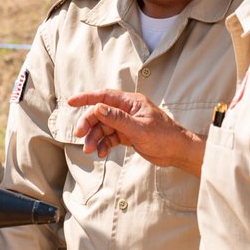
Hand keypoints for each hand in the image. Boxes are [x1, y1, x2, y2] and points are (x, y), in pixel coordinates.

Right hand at [67, 90, 204, 176]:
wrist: (179, 152)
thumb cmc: (165, 137)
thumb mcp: (139, 128)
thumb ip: (117, 118)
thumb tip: (97, 107)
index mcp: (131, 102)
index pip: (104, 96)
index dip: (86, 98)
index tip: (71, 102)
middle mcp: (127, 111)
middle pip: (100, 113)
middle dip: (89, 124)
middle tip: (81, 137)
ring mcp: (127, 123)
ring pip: (103, 127)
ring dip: (95, 138)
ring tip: (91, 150)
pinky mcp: (127, 135)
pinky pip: (109, 138)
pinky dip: (103, 144)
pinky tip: (101, 153)